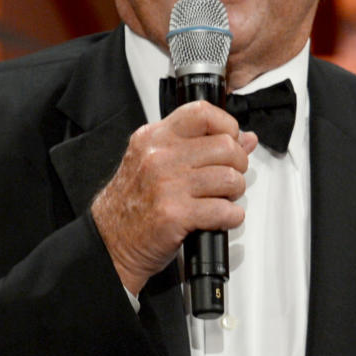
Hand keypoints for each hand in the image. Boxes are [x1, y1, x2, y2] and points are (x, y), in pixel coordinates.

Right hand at [91, 101, 257, 294]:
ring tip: (221, 199)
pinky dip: (231, 217)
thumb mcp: (156, 163)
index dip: (227, 126)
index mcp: (154, 138)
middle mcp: (159, 156)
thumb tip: (245, 139)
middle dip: (237, 165)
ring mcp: (167, 185)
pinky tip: (220, 218)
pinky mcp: (176, 214)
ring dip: (234, 193)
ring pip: (230, 179)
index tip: (232, 141)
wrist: (110, 242)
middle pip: (225, 147)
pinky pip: (225, 210)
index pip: (202, 113)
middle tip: (227, 178)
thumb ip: (199, 146)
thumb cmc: (133, 204)